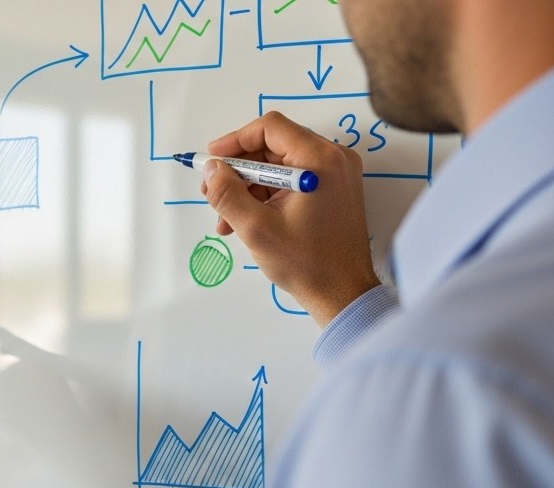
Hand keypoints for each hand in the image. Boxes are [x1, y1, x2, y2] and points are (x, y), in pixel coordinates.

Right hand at [202, 111, 378, 325]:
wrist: (342, 293)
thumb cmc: (306, 262)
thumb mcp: (256, 228)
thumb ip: (228, 193)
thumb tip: (211, 170)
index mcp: (319, 159)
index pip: (270, 128)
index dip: (234, 141)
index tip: (211, 161)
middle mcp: (332, 159)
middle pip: (273, 146)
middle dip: (238, 169)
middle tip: (212, 192)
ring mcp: (335, 175)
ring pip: (279, 166)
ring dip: (248, 187)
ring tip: (225, 218)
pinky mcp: (333, 191)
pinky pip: (291, 181)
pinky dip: (266, 195)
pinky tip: (245, 220)